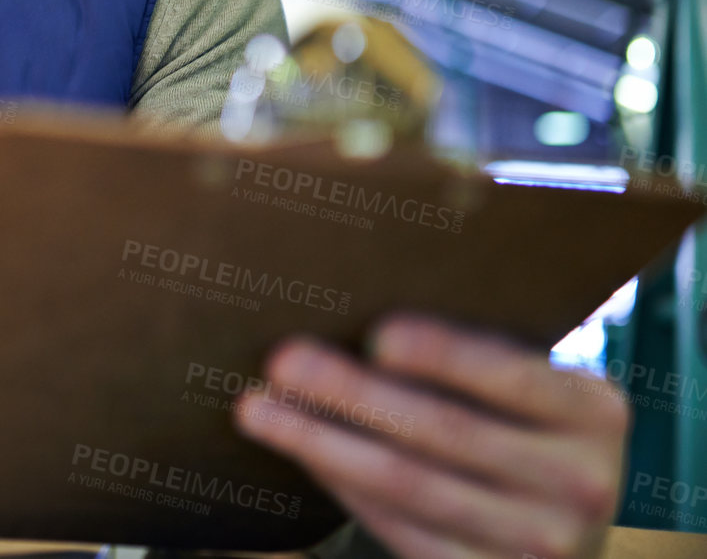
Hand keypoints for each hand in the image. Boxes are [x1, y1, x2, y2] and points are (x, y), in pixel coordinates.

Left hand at [233, 313, 626, 558]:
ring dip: (324, 442)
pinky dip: (341, 484)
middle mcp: (582, 484)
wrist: (558, 526)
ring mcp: (540, 545)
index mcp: (596, 414)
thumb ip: (471, 355)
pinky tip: (299, 451)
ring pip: (411, 487)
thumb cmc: (518, 423)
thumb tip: (354, 319)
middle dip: (355, 394)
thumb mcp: (526, 387)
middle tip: (281, 360)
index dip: (448, 356)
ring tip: (260, 408)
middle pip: (447, 432)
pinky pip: (400, 529)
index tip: (379, 334)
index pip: (518, 379)